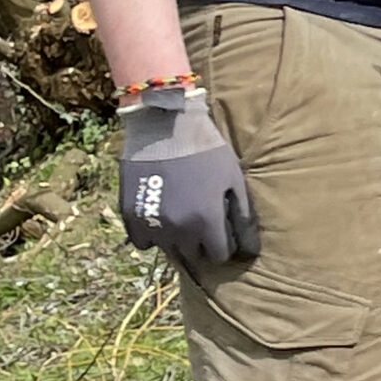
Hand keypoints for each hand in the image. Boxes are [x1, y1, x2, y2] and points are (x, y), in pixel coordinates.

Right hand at [118, 87, 259, 268]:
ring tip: (181, 216)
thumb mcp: (234, 180)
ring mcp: (152, 224)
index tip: (221, 231)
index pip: (219, 255)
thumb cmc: (206, 151)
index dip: (223, 244)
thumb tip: (251, 251)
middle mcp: (179, 230)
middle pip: (194, 255)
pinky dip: (151, 235)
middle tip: (201, 221)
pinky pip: (143, 242)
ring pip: (168, 250)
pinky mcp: (130, 216)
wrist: (164, 125)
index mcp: (207, 222)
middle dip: (201, 244)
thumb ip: (243, 218)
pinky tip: (160, 216)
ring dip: (177, 240)